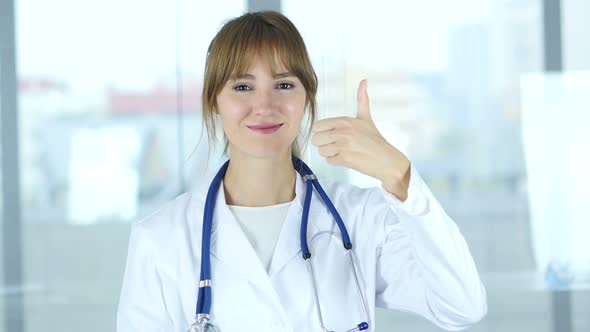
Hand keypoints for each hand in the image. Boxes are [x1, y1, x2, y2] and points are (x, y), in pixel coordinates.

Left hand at [310, 79, 410, 200]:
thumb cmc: (375, 140)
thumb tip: (364, 81)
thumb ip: (362, 99)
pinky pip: (328, 161)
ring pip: (321, 151)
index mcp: (345, 121)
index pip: (317, 126)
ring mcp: (343, 146)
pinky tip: (345, 158)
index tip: (329, 134)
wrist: (386, 159)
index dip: (321, 132)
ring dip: (329, 153)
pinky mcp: (345, 159)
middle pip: (316, 139)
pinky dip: (335, 161)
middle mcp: (343, 132)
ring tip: (341, 151)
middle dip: (323, 143)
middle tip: (335, 144)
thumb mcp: (366, 117)